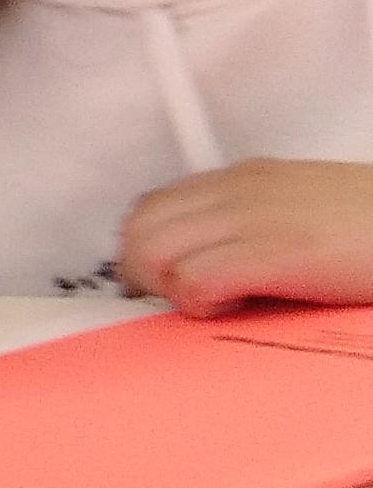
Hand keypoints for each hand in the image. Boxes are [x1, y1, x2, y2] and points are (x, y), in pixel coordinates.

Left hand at [117, 159, 372, 314]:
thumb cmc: (369, 230)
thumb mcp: (297, 209)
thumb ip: (244, 223)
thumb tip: (193, 259)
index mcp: (243, 179)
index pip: (150, 207)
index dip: (143, 250)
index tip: (160, 280)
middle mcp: (238, 191)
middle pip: (138, 231)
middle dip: (145, 273)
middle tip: (182, 298)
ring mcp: (254, 218)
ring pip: (152, 254)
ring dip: (169, 288)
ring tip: (212, 302)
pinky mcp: (275, 253)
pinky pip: (193, 282)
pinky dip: (199, 303)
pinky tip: (234, 307)